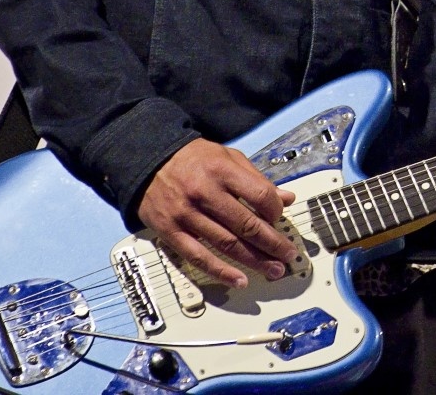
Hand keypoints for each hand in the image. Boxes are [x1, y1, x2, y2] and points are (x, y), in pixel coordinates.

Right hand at [137, 138, 298, 287]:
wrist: (147, 160)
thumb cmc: (191, 158)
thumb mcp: (228, 156)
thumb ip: (256, 178)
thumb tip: (286, 198)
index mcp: (222, 171)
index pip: (260, 196)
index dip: (275, 211)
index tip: (279, 218)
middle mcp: (205, 193)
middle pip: (246, 224)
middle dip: (272, 243)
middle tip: (288, 255)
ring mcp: (187, 215)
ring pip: (227, 244)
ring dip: (254, 261)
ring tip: (273, 270)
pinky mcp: (171, 232)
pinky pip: (198, 257)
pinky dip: (221, 271)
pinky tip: (239, 280)